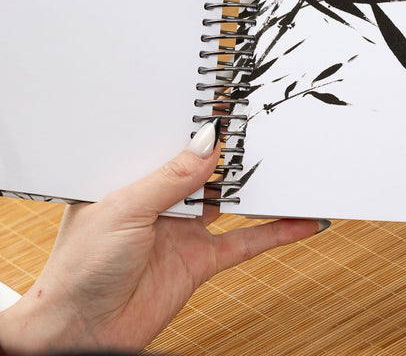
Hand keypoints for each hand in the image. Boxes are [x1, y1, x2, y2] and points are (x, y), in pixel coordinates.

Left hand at [0, 122, 324, 353]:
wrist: (78, 335)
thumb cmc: (78, 269)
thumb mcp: (124, 210)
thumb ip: (172, 178)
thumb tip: (208, 141)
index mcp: (136, 178)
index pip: (173, 141)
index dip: (200, 122)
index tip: (230, 99)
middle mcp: (163, 200)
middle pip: (208, 168)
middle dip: (235, 149)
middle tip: (268, 125)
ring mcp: (185, 230)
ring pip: (232, 200)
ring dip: (259, 187)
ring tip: (291, 164)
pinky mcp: (201, 260)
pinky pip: (245, 242)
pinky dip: (276, 233)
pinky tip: (301, 222)